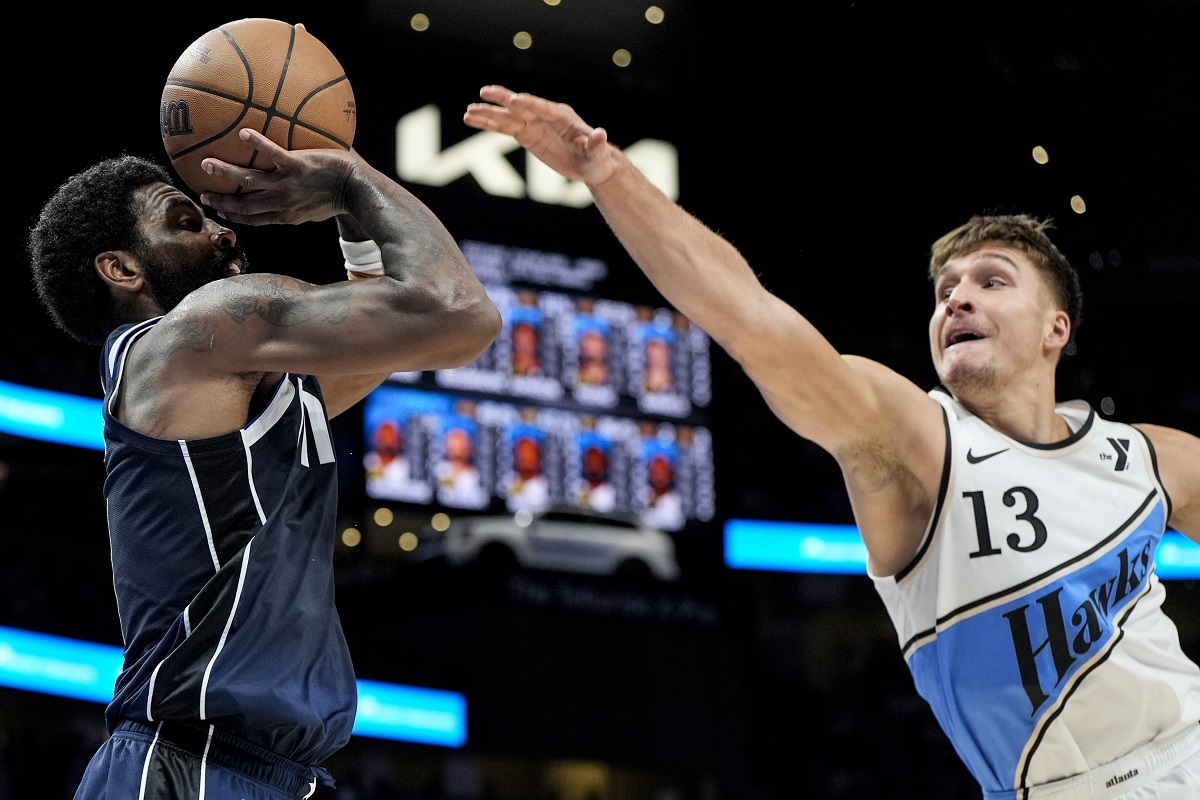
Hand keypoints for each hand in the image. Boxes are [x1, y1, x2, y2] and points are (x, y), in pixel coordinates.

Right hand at [199, 128, 357, 225]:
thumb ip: (301, 204)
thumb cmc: (341, 198)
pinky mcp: (298, 167)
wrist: (359, 191)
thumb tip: (297, 193)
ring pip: (249, 181)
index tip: (221, 212)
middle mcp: (283, 204)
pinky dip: (258, 144)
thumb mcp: (317, 210)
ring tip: (205, 164)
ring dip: (225, 172)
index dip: (236, 217)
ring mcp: (288, 186)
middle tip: (203, 195)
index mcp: (287, 215)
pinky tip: (244, 132)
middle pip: (245, 206)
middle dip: (222, 202)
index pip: (255, 219)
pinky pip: (273, 154)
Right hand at [463, 85, 618, 185]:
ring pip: (507, 118)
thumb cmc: (596, 157)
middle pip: (520, 107)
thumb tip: (600, 134)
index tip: (514, 100)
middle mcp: (544, 116)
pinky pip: (504, 128)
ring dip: (488, 115)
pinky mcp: (526, 135)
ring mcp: (534, 124)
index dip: (529, 104)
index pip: (542, 108)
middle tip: (485, 93)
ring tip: (468, 112)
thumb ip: (596, 144)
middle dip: (503, 100)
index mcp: (561, 117)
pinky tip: (471, 120)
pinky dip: (488, 125)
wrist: (590, 164)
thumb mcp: (598, 153)